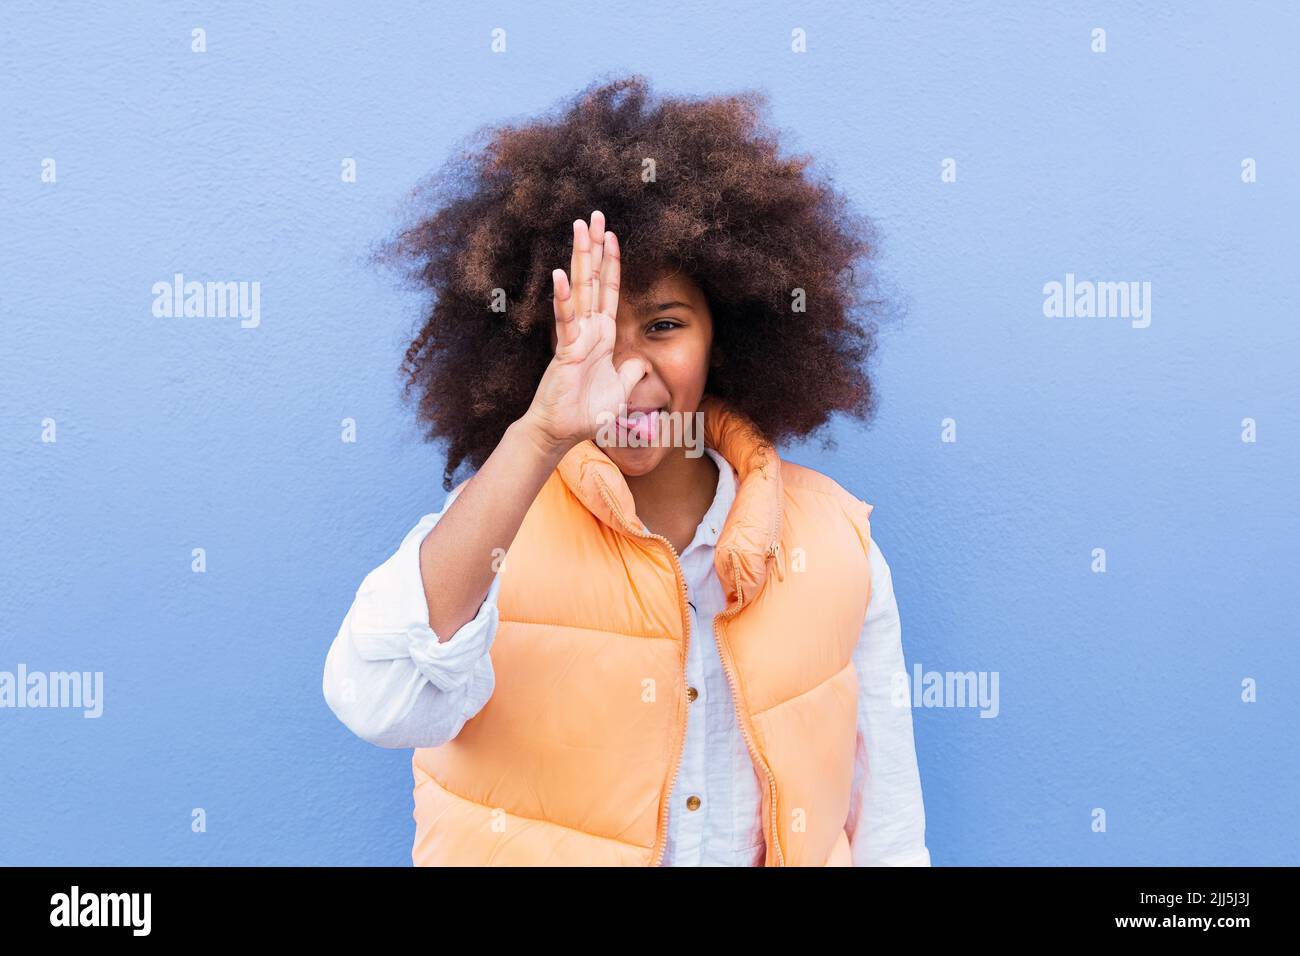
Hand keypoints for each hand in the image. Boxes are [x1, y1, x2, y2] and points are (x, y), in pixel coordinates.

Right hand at [522, 210, 646, 450]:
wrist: (562, 432)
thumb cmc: (586, 412)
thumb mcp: (620, 390)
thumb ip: (630, 372)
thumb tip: (641, 361)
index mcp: (601, 335)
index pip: (608, 292)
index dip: (612, 264)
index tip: (613, 236)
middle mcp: (587, 330)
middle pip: (593, 280)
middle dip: (595, 247)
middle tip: (594, 215)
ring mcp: (575, 336)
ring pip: (580, 289)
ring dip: (580, 257)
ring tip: (579, 226)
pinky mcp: (565, 350)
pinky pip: (565, 320)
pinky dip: (563, 297)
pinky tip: (561, 273)